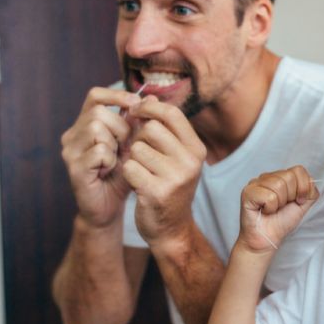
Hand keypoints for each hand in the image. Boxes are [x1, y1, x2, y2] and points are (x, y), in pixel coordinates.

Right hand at [61, 87, 140, 226]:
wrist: (109, 207)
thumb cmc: (122, 175)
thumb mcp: (133, 146)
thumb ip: (138, 123)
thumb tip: (152, 98)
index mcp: (85, 125)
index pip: (95, 96)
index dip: (116, 95)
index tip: (135, 104)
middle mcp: (73, 135)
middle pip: (99, 112)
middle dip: (120, 127)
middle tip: (126, 146)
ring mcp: (70, 151)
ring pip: (96, 128)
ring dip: (115, 143)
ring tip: (116, 159)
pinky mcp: (73, 167)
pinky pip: (98, 151)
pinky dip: (110, 159)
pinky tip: (109, 170)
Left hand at [122, 96, 206, 249]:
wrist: (171, 228)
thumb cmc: (169, 186)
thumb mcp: (175, 156)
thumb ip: (163, 127)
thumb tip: (147, 95)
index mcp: (196, 149)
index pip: (172, 113)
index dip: (150, 108)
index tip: (136, 111)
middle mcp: (190, 161)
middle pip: (151, 129)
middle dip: (139, 138)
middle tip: (140, 153)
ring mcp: (175, 177)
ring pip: (137, 148)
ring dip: (132, 158)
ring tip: (141, 171)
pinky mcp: (156, 192)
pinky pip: (129, 167)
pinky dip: (127, 174)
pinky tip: (136, 184)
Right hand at [238, 166, 318, 254]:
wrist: (267, 240)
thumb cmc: (281, 222)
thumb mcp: (302, 205)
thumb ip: (310, 191)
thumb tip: (311, 181)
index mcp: (280, 177)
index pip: (298, 170)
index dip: (302, 188)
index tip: (297, 201)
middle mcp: (267, 177)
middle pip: (289, 177)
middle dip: (290, 197)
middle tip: (281, 207)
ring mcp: (255, 183)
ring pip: (279, 185)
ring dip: (279, 203)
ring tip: (272, 209)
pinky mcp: (248, 192)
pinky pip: (269, 196)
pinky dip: (270, 208)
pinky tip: (264, 211)